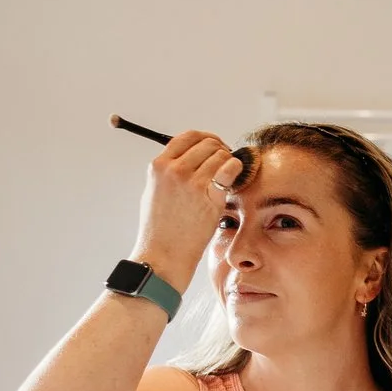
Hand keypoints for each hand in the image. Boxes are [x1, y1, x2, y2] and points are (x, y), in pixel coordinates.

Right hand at [129, 129, 241, 290]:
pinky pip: (230, 168)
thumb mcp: (155, 191)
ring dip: (228, 162)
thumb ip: (169, 171)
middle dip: (220, 149)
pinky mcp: (209, 196)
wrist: (163, 253)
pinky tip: (234, 177)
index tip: (214, 147)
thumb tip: (190, 157)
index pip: (187, 137)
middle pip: (207, 143)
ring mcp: (191, 182)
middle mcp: (174, 169)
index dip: (206, 138)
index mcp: (158, 165)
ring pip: (221, 155)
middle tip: (226, 162)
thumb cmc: (160, 228)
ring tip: (227, 176)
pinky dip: (236, 169)